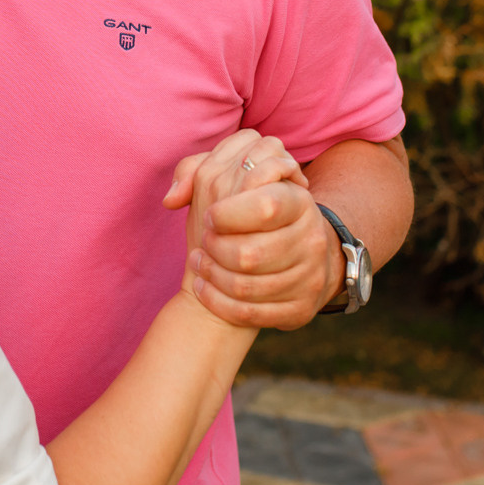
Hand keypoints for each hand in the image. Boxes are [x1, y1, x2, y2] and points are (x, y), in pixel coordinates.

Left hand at [161, 130, 344, 329]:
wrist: (297, 253)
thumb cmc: (252, 212)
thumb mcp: (236, 181)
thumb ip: (197, 170)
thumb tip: (171, 198)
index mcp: (299, 202)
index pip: (266, 206)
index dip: (228, 214)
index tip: (210, 216)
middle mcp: (311, 240)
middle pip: (249, 254)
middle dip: (214, 249)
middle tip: (204, 241)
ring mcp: (310, 277)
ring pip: (245, 287)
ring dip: (212, 275)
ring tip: (199, 262)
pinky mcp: (301, 309)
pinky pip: (250, 314)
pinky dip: (218, 303)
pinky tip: (204, 288)